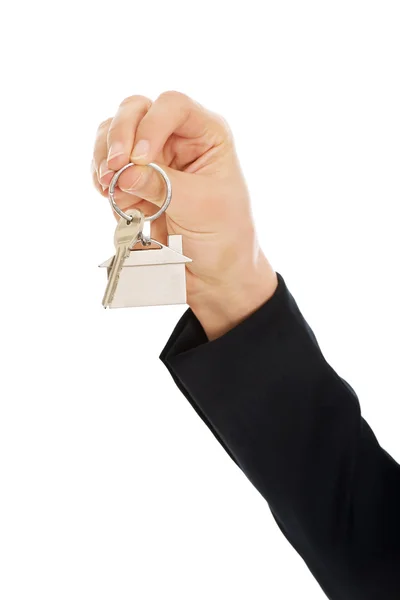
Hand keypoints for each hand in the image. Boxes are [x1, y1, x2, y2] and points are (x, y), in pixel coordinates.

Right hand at [92, 92, 277, 339]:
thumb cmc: (224, 238)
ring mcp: (153, 159)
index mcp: (207, 135)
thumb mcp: (199, 208)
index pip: (173, 106)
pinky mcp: (134, 182)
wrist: (215, 276)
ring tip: (111, 192)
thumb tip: (122, 173)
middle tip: (111, 171)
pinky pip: (105, 166)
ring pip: (113, 135)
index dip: (150, 125)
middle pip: (136, 110)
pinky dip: (102, 181)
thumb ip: (162, 185)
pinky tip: (112, 202)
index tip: (139, 159)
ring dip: (105, 161)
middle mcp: (178, 139)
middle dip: (119, 138)